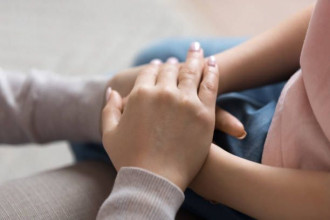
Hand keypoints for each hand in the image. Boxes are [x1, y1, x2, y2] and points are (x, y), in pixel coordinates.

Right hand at [102, 42, 218, 189]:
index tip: (159, 65)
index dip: (154, 67)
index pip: (149, 72)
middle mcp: (162, 93)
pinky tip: (213, 63)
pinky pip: (211, 85)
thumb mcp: (110, 133)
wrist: (154, 181)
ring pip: (192, 71)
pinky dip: (212, 71)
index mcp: (139, 95)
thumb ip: (109, 109)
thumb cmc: (130, 159)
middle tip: (178, 59)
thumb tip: (111, 92)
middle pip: (170, 69)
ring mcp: (185, 102)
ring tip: (197, 49)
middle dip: (173, 62)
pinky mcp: (204, 113)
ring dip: (195, 57)